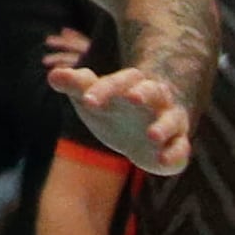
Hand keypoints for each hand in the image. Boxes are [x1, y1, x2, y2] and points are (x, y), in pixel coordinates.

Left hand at [50, 51, 192, 174]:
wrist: (136, 132)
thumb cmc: (110, 108)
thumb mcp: (90, 96)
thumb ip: (74, 85)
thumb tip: (53, 74)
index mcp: (130, 85)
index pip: (119, 81)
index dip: (103, 89)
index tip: (87, 101)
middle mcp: (154, 100)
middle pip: (152, 91)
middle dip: (144, 94)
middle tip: (133, 98)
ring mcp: (168, 121)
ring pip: (171, 120)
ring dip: (163, 126)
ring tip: (151, 135)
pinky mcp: (176, 144)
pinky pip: (180, 147)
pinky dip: (174, 153)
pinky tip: (162, 159)